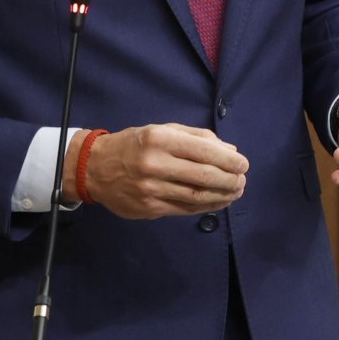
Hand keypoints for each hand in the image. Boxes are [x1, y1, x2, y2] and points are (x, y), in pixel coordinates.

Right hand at [67, 123, 247, 219]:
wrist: (94, 167)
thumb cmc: (135, 144)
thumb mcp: (162, 130)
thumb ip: (197, 137)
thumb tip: (230, 150)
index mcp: (160, 139)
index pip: (204, 151)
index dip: (229, 161)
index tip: (244, 165)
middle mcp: (154, 164)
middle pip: (203, 176)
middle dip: (230, 180)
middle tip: (242, 181)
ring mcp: (150, 189)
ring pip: (196, 196)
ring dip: (222, 196)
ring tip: (235, 192)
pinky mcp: (148, 208)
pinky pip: (184, 209)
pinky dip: (205, 206)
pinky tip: (217, 202)